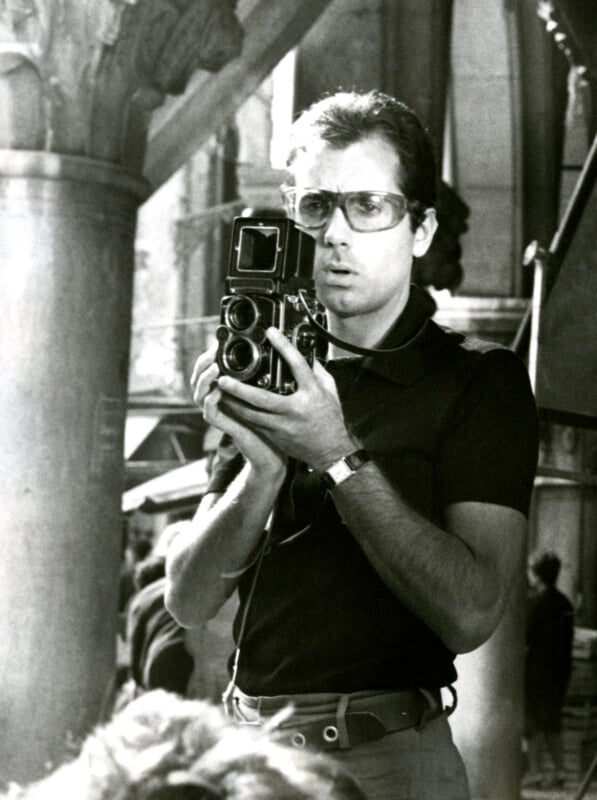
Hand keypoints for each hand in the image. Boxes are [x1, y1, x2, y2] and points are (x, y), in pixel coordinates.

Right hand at [190, 345, 286, 476]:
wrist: (272, 447)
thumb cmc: (271, 418)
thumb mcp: (264, 390)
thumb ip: (258, 374)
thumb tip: (267, 348)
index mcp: (224, 390)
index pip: (206, 369)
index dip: (208, 356)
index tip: (217, 343)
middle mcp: (216, 400)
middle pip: (197, 379)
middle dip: (203, 363)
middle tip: (213, 352)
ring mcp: (217, 413)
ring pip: (199, 393)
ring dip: (205, 379)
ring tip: (215, 367)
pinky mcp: (222, 425)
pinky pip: (209, 411)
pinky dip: (211, 399)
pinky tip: (218, 389)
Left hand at [215, 328, 356, 469]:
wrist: (330, 452)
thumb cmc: (331, 420)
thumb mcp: (330, 392)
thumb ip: (318, 372)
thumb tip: (306, 354)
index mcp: (312, 394)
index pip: (297, 366)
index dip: (284, 347)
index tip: (271, 333)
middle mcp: (295, 409)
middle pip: (262, 397)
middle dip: (240, 388)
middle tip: (223, 377)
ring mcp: (283, 425)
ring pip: (251, 414)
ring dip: (233, 402)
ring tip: (219, 391)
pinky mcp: (276, 435)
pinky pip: (253, 423)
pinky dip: (239, 414)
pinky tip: (228, 405)